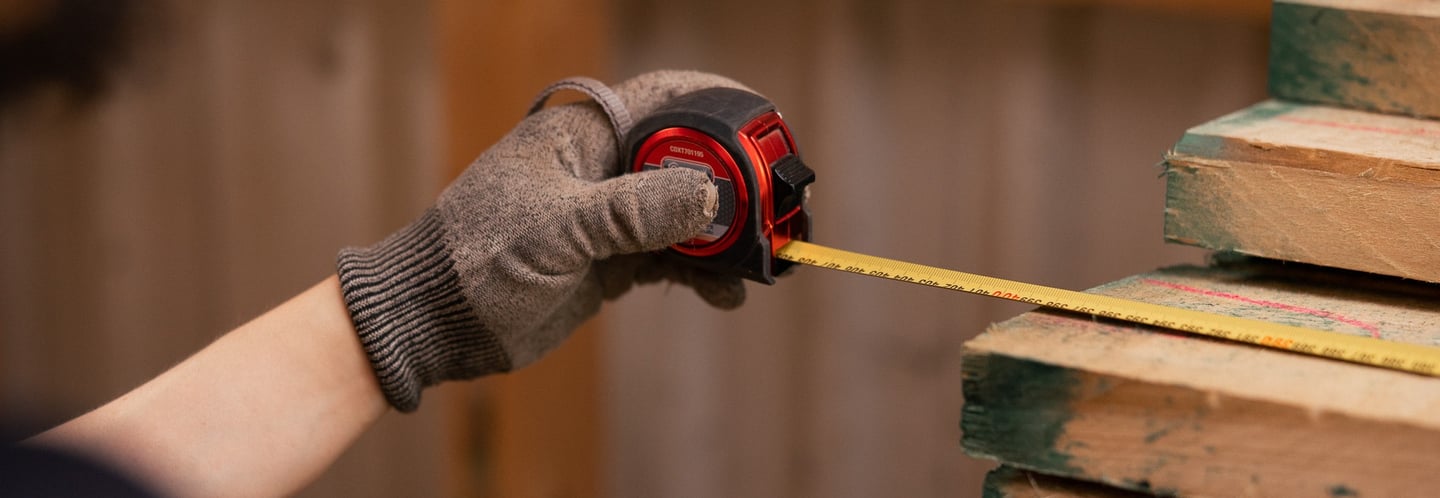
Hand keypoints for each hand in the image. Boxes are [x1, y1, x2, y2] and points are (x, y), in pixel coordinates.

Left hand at [336, 70, 750, 410]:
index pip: (665, 102)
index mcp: (583, 136)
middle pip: (688, 162)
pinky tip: (724, 293)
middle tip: (772, 213)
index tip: (764, 132)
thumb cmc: (475, 260)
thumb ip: (634, 211)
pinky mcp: (609, 262)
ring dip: (722, 238)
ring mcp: (607, 218)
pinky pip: (670, 258)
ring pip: (685, 215)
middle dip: (732, 187)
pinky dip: (701, 273)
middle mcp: (601, 169)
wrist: (435, 323)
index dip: (718, 112)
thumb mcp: (559, 230)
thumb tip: (710, 197)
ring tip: (757, 263)